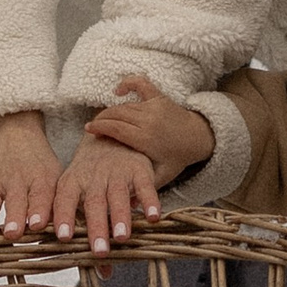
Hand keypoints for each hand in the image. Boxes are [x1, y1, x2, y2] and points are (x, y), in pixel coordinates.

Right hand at [0, 110, 63, 236]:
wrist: (11, 131)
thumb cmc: (37, 163)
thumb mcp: (53, 176)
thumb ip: (57, 204)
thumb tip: (65, 234)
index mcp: (40, 178)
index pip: (40, 194)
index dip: (39, 210)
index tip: (38, 225)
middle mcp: (16, 179)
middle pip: (15, 200)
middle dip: (14, 217)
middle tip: (12, 232)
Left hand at [51, 133, 162, 256]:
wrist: (113, 137)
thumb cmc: (93, 177)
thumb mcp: (84, 198)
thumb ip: (89, 233)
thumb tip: (103, 274)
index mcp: (72, 183)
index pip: (64, 200)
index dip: (63, 218)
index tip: (62, 238)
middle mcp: (93, 177)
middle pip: (93, 203)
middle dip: (96, 227)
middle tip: (99, 251)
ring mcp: (116, 172)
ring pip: (117, 195)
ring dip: (120, 216)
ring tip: (122, 238)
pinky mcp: (139, 169)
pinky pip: (145, 185)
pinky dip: (149, 200)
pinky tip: (153, 218)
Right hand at [85, 75, 213, 186]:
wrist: (199, 138)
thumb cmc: (177, 158)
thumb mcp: (162, 176)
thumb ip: (144, 187)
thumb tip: (126, 202)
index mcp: (146, 139)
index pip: (115, 128)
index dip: (99, 128)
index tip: (88, 130)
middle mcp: (148, 120)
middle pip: (116, 115)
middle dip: (101, 119)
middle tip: (92, 126)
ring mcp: (154, 106)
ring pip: (124, 105)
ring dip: (110, 110)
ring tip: (102, 118)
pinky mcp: (159, 97)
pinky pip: (141, 84)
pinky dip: (128, 83)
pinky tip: (119, 90)